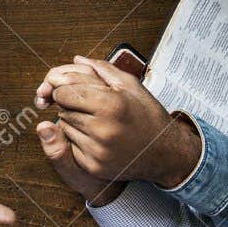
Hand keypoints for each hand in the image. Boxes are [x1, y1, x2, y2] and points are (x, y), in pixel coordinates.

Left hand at [34, 55, 202, 188]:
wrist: (165, 152)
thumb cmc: (148, 115)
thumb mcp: (131, 85)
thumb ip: (101, 70)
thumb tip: (77, 60)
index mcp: (111, 104)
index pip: (64, 92)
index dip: (64, 88)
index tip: (72, 89)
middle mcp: (103, 129)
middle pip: (62, 109)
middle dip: (69, 103)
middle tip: (87, 104)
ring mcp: (98, 150)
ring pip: (65, 128)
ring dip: (73, 121)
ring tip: (96, 120)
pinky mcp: (95, 166)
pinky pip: (72, 147)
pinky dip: (78, 139)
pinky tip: (97, 136)